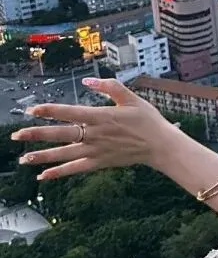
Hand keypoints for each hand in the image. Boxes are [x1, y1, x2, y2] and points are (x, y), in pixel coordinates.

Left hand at [12, 78, 175, 179]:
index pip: (69, 113)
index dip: (49, 111)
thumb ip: (109, 87)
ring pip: (64, 154)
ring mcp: (96, 150)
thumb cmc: (147, 120)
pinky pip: (75, 168)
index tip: (32, 109)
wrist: (160, 146)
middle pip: (60, 135)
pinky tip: (43, 176)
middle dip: (37, 134)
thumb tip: (88, 81)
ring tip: (23, 158)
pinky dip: (59, 173)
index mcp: (101, 116)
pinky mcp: (99, 163)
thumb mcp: (131, 98)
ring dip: (42, 156)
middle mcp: (94, 134)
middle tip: (16, 135)